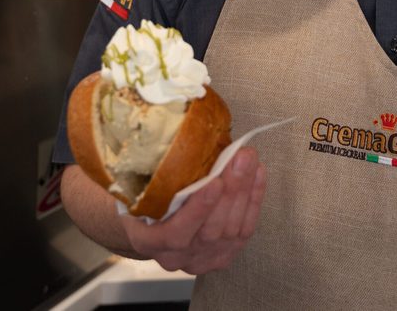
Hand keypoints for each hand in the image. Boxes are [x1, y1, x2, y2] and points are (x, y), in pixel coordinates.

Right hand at [121, 147, 266, 274]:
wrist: (150, 229)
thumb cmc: (144, 201)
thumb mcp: (139, 189)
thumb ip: (155, 176)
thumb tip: (182, 137)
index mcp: (148, 241)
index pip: (175, 233)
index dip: (198, 210)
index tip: (214, 182)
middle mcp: (176, 257)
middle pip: (211, 229)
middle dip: (231, 190)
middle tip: (241, 157)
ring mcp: (202, 259)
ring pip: (231, 229)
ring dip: (245, 191)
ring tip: (249, 159)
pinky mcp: (223, 256)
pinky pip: (244, 229)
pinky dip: (254, 199)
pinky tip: (257, 174)